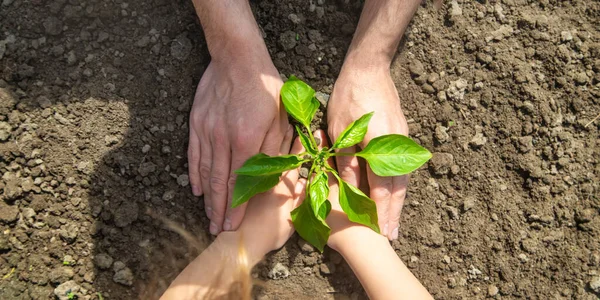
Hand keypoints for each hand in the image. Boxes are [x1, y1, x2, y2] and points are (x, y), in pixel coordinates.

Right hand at [188, 52, 288, 235]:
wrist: (237, 57)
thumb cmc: (264, 86)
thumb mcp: (279, 116)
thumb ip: (275, 147)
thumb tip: (274, 172)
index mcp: (246, 140)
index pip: (240, 182)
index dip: (236, 206)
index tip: (233, 225)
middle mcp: (223, 140)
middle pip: (220, 183)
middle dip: (219, 209)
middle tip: (217, 229)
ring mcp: (206, 132)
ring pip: (205, 172)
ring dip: (207, 197)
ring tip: (208, 216)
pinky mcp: (196, 123)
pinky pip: (194, 154)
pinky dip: (195, 174)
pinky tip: (196, 189)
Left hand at [237, 131, 306, 253]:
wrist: (240, 241)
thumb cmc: (268, 234)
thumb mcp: (291, 220)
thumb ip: (300, 199)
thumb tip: (306, 183)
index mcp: (284, 185)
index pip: (295, 160)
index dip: (301, 147)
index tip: (308, 133)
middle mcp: (269, 177)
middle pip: (278, 151)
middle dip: (284, 136)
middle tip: (289, 121)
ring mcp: (253, 177)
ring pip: (261, 152)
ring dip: (266, 138)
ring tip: (271, 125)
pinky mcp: (239, 181)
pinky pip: (244, 160)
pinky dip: (248, 149)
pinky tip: (248, 141)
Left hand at [327, 65, 408, 240]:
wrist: (370, 69)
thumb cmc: (349, 97)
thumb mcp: (341, 129)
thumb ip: (348, 160)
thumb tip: (351, 187)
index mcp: (381, 145)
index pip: (381, 186)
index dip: (380, 210)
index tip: (380, 230)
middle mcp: (398, 146)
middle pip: (398, 187)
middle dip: (393, 213)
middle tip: (391, 235)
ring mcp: (403, 141)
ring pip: (403, 178)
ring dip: (398, 202)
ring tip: (393, 222)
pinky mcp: (402, 136)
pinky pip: (402, 167)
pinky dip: (398, 185)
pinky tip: (393, 194)